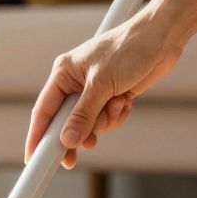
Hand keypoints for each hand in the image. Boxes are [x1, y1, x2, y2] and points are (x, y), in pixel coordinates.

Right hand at [25, 14, 182, 167]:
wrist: (162, 37)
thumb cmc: (128, 49)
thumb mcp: (101, 84)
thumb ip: (83, 115)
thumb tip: (67, 141)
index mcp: (63, 74)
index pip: (44, 111)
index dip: (37, 137)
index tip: (33, 159)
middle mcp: (75, 84)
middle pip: (66, 122)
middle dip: (76, 135)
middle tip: (72, 161)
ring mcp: (94, 91)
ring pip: (89, 125)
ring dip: (103, 123)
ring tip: (116, 106)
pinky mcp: (112, 96)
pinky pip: (106, 120)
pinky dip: (116, 116)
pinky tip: (126, 101)